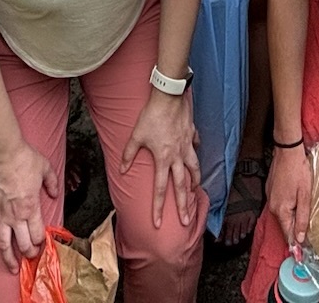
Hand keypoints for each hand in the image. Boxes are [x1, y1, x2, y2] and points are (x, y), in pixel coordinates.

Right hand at [0, 143, 57, 270]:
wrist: (5, 153)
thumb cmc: (26, 160)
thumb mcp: (46, 169)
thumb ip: (52, 184)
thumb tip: (55, 194)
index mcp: (32, 208)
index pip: (37, 235)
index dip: (41, 242)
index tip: (43, 243)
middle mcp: (17, 216)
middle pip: (23, 244)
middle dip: (29, 253)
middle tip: (32, 256)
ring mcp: (1, 215)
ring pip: (4, 244)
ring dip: (8, 258)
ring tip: (12, 268)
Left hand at [120, 88, 198, 226]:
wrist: (168, 96)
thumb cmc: (151, 115)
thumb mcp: (136, 136)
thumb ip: (128, 155)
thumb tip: (122, 170)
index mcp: (163, 159)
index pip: (159, 189)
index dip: (158, 208)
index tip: (158, 223)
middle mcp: (177, 156)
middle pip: (181, 186)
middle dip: (183, 205)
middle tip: (186, 221)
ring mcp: (187, 145)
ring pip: (194, 168)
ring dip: (195, 181)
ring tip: (196, 190)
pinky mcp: (192, 134)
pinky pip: (195, 146)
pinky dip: (196, 152)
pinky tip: (195, 153)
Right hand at [265, 142, 312, 246]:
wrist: (287, 150)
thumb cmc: (299, 171)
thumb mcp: (305, 196)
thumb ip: (302, 218)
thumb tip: (300, 238)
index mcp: (281, 210)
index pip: (287, 233)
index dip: (294, 244)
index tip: (299, 256)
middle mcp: (273, 206)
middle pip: (284, 224)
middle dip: (293, 231)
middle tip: (305, 239)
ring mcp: (270, 197)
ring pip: (282, 214)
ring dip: (291, 219)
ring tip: (301, 223)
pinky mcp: (271, 190)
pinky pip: (279, 205)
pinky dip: (287, 209)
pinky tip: (294, 204)